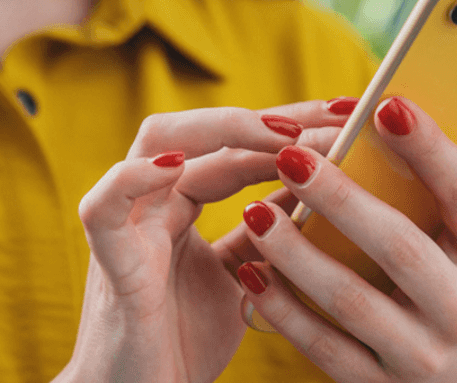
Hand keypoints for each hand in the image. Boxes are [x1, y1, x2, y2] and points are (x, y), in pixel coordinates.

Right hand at [55, 99, 355, 382]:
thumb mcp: (246, 275)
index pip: (240, 145)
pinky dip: (136, 178)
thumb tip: (319, 187)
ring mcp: (130, 226)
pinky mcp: (111, 263)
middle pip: (205, 130)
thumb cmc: (187, 341)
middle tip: (336, 114)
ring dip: (223, 130)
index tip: (350, 115)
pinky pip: (106, 206)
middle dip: (272, 116)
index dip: (293, 126)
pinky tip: (179, 165)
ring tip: (285, 133)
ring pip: (156, 143)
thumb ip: (269, 231)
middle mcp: (156, 202)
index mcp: (184, 203)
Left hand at [238, 96, 456, 381]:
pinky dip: (284, 311)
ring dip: (298, 255)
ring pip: (352, 300)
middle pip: (401, 246)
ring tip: (254, 210)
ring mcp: (421, 353)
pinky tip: (249, 271)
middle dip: (343, 199)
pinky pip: (324, 347)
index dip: (429, 148)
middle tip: (291, 155)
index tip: (386, 104)